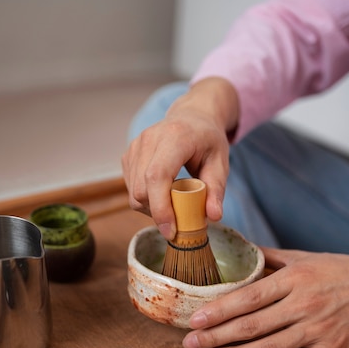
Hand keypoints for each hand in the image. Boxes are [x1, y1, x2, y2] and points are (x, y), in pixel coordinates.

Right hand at [121, 78, 237, 239]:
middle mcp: (149, 139)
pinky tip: (162, 194)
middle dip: (157, 213)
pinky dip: (145, 199)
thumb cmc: (207, 141)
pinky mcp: (128, 155)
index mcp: (174, 137)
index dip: (161, 207)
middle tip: (178, 220)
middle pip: (141, 189)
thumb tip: (213, 217)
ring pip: (133, 192)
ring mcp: (135, 146)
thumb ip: (217, 190)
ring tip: (172, 204)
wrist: (192, 117)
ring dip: (151, 208)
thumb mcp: (220, 163)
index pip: (157, 176)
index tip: (171, 230)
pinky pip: (130, 187)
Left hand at [182, 248, 348, 347]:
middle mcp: (304, 304)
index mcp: (295, 279)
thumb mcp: (306, 258)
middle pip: (251, 326)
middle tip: (191, 344)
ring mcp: (318, 330)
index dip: (218, 310)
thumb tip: (241, 252)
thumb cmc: (342, 271)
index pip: (248, 297)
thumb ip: (272, 258)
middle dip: (216, 337)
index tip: (195, 319)